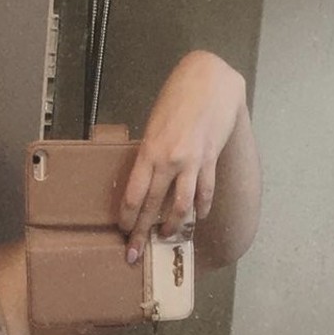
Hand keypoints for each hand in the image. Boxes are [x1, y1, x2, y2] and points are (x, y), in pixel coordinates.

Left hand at [118, 51, 245, 260]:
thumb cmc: (176, 98)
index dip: (127, 219)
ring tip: (167, 237)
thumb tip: (145, 181)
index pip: (133, 196)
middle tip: (134, 255)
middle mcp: (169, 161)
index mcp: (149, 152)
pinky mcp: (210, 160)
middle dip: (142, 234)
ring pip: (181, 206)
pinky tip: (198, 217)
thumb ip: (149, 155)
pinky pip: (205, 192)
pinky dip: (201, 207)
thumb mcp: (154, 127)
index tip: (123, 233)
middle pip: (152, 207)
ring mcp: (192, 162)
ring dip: (173, 227)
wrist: (210, 79)